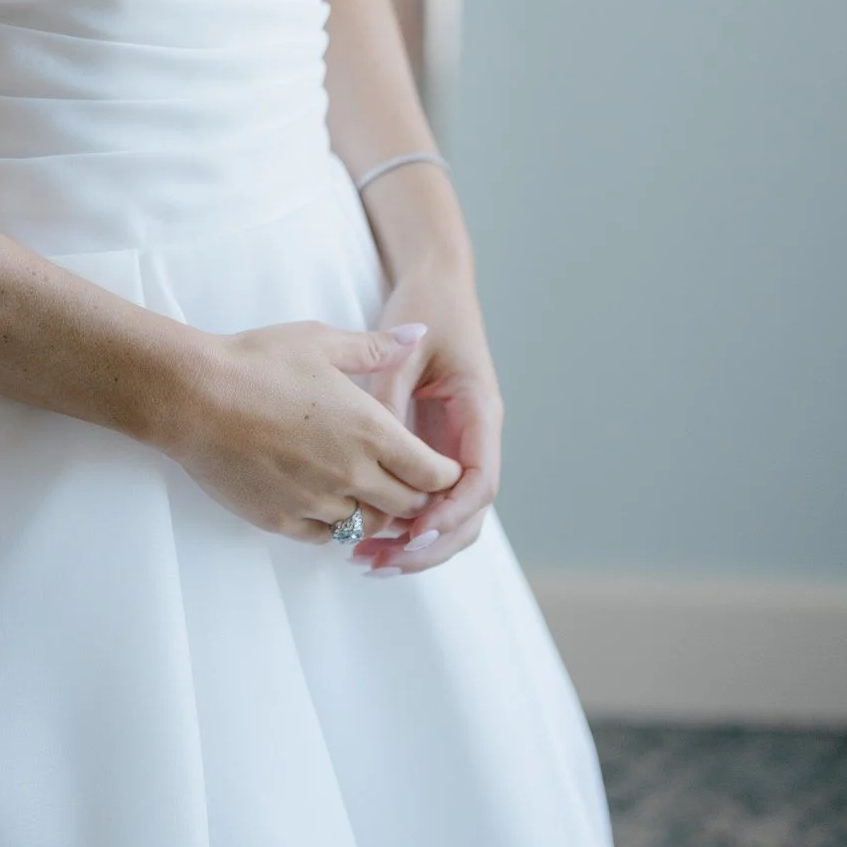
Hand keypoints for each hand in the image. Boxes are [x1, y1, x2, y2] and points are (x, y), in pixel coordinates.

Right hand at [167, 320, 461, 541]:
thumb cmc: (256, 362)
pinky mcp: (283, 520)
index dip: (443, 473)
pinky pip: (326, 536)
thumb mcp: (320, 341)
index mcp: (369, 430)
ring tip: (369, 493)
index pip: (431, 472)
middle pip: (407, 505)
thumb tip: (418, 335)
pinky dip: (336, 523)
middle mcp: (351, 474)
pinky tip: (328, 503)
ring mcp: (317, 502)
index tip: (440, 466)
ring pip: (368, 525)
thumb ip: (375, 347)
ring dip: (376, 511)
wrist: (194, 397)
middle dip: (416, 495)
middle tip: (410, 482)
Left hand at [353, 269, 502, 574]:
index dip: (451, 514)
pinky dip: (404, 522)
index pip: (480, 481)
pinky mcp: (434, 446)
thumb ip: (392, 393)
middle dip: (430, 546)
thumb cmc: (426, 305)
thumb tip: (376, 446)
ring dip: (415, 544)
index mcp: (481, 412)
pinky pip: (427, 496)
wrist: (436, 281)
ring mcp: (457, 445)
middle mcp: (475, 437)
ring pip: (448, 514)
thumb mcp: (408, 342)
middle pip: (467, 513)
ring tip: (368, 564)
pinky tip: (366, 538)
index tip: (415, 534)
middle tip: (383, 564)